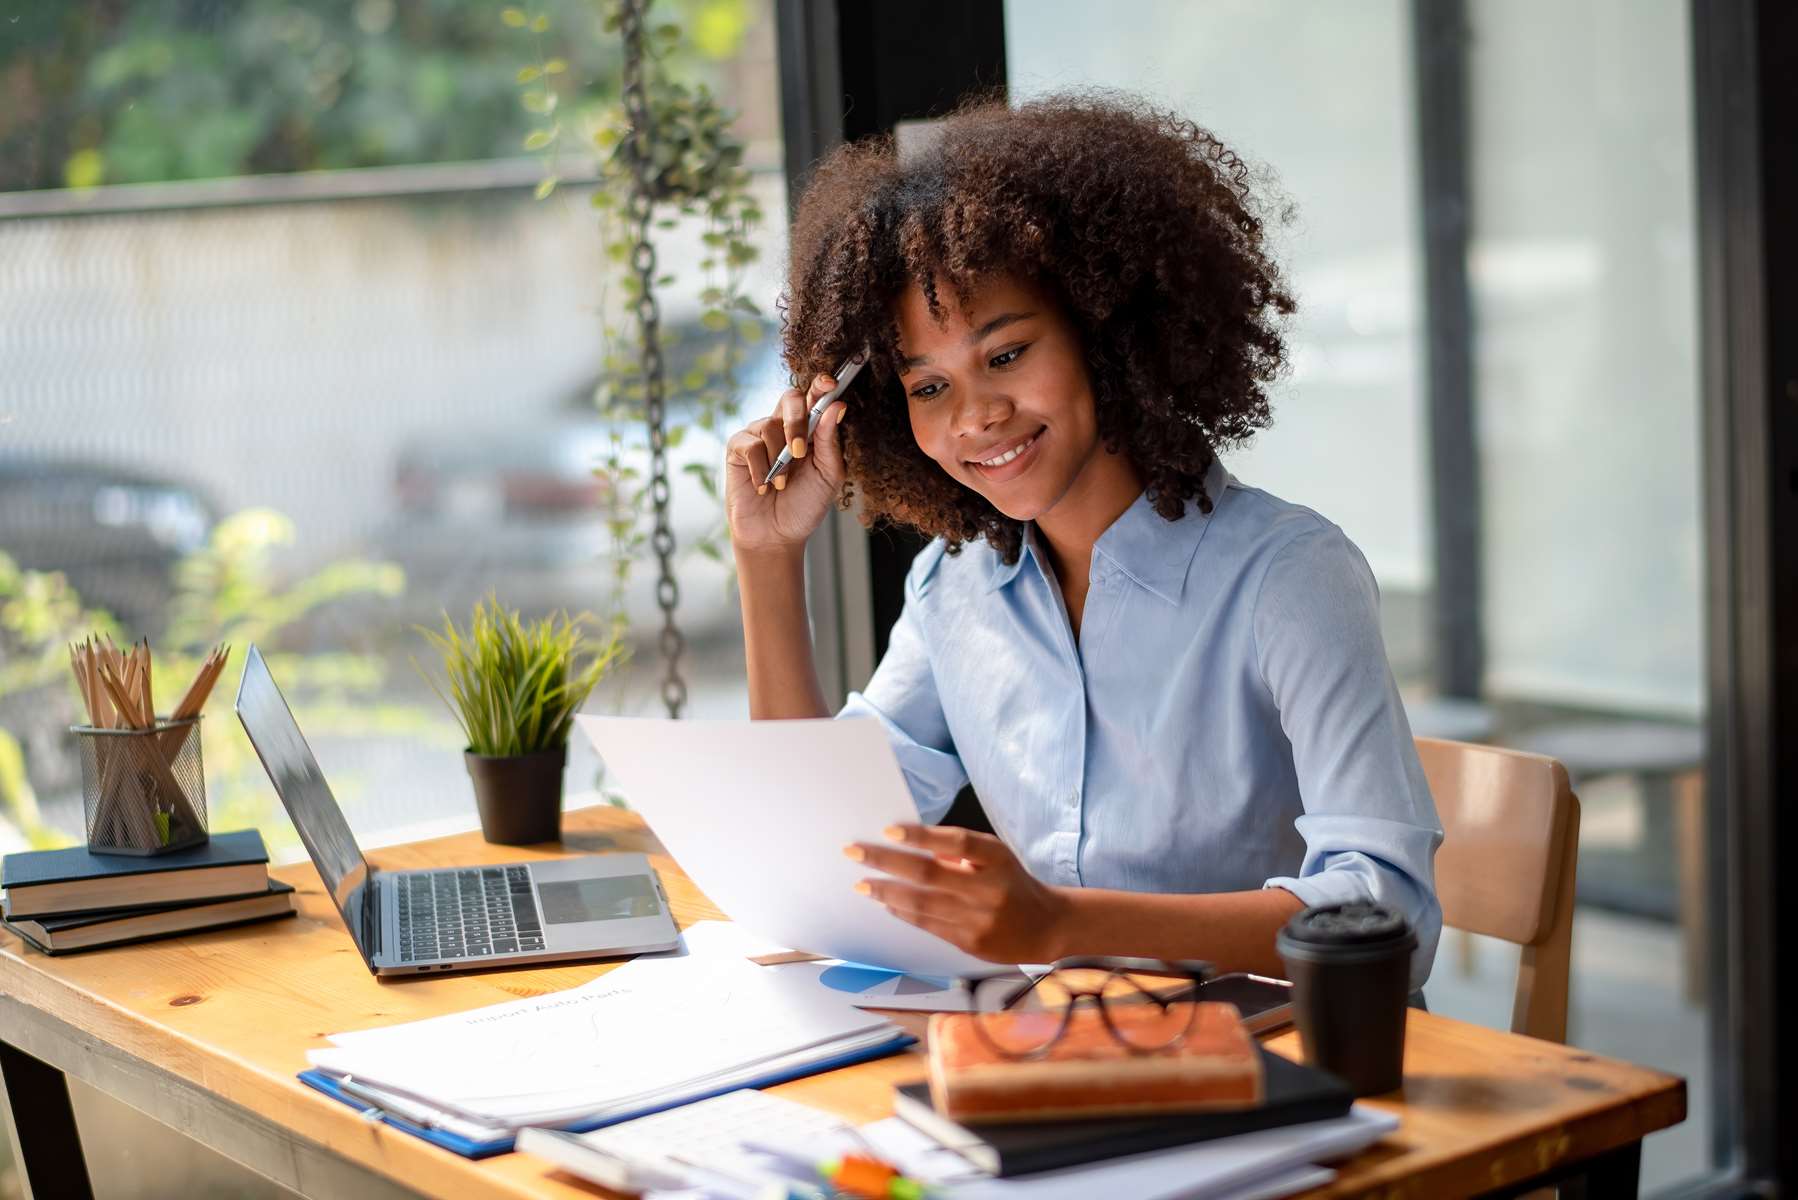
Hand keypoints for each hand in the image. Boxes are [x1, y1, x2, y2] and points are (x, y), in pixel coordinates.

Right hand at [724, 373, 847, 558]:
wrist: (777, 535)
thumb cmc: (804, 504)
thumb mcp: (828, 475)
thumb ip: (830, 441)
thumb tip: (837, 407)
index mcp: (809, 429)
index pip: (815, 398)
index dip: (821, 386)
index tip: (829, 383)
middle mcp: (783, 426)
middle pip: (790, 398)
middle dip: (796, 422)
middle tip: (799, 452)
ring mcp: (759, 435)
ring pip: (769, 425)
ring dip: (779, 460)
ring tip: (782, 484)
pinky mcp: (738, 449)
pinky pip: (750, 446)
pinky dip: (761, 470)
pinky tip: (764, 487)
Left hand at [845, 824, 1071, 963]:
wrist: (1046, 926)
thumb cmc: (1012, 882)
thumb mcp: (995, 856)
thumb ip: (958, 851)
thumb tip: (909, 845)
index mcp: (996, 859)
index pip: (956, 843)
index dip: (922, 837)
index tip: (888, 829)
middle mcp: (988, 889)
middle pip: (929, 875)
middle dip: (886, 862)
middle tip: (854, 852)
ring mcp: (979, 919)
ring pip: (922, 905)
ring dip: (886, 892)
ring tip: (862, 884)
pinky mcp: (970, 943)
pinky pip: (928, 926)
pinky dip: (904, 912)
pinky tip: (886, 903)